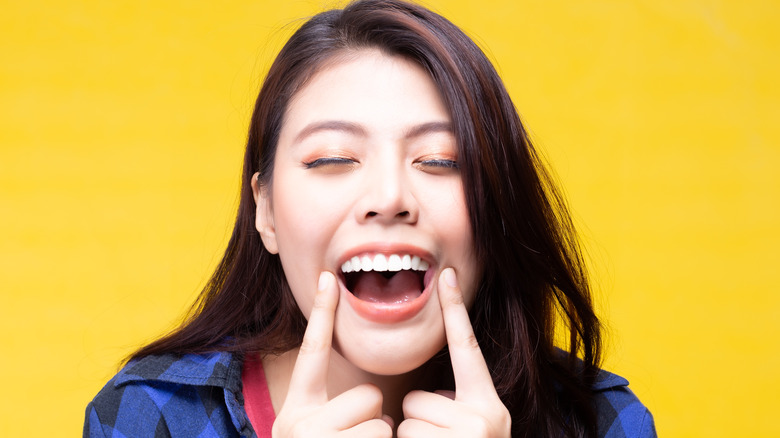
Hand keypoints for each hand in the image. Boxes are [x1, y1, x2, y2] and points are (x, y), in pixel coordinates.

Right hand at [271, 272, 392, 437]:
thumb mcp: (312, 434)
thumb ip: (332, 411)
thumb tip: (376, 405)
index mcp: (294, 410)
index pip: (312, 352)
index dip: (322, 314)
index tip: (327, 277)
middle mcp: (298, 423)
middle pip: (369, 395)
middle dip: (372, 416)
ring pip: (382, 421)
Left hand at [398, 268, 510, 436]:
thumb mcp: (476, 427)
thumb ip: (459, 403)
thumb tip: (436, 395)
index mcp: (489, 405)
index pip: (467, 347)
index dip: (456, 309)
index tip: (448, 274)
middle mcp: (486, 418)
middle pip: (417, 397)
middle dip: (420, 418)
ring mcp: (468, 437)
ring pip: (407, 420)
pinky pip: (402, 437)